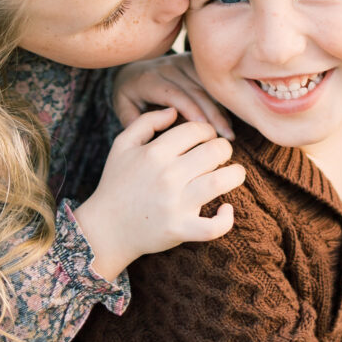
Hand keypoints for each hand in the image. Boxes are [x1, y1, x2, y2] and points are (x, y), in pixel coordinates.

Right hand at [73, 107, 245, 281]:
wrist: (106, 228)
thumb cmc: (116, 182)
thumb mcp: (122, 145)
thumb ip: (146, 121)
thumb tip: (175, 111)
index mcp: (154, 152)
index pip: (196, 130)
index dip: (208, 130)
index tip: (206, 139)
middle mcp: (167, 176)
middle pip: (214, 151)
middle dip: (224, 148)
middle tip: (220, 154)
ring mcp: (175, 204)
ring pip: (220, 182)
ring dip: (235, 174)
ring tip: (233, 174)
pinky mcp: (180, 229)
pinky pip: (214, 226)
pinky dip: (226, 218)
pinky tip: (225, 209)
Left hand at [113, 53, 233, 138]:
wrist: (132, 71)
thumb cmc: (130, 97)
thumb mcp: (123, 108)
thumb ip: (134, 121)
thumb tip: (156, 133)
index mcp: (149, 79)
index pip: (173, 93)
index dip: (189, 109)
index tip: (204, 127)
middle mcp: (167, 67)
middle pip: (195, 90)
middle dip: (212, 114)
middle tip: (225, 138)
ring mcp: (182, 62)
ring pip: (208, 85)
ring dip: (222, 108)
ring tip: (230, 132)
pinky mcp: (194, 62)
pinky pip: (212, 80)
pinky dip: (222, 99)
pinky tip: (231, 118)